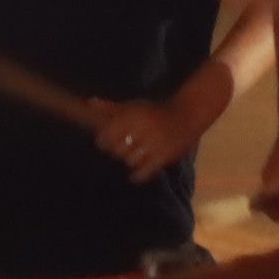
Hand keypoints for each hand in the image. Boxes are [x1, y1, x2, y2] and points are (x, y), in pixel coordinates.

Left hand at [87, 68, 228, 182]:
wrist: (188, 116)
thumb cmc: (156, 111)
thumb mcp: (134, 106)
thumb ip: (111, 108)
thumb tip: (90, 103)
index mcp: (134, 115)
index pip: (109, 133)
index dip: (103, 140)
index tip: (103, 142)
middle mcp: (143, 129)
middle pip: (118, 148)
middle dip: (116, 150)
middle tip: (120, 149)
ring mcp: (154, 144)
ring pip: (130, 160)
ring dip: (128, 159)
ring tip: (132, 155)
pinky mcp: (164, 156)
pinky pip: (146, 171)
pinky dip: (138, 175)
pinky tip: (134, 176)